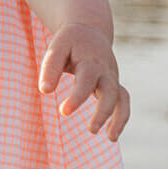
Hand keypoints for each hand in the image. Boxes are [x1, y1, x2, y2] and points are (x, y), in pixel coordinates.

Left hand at [39, 23, 129, 140]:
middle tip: (91, 130)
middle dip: (104, 112)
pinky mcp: (113, 83)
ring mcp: (111, 77)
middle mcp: (104, 69)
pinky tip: (110, 135)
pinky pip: (123, 101)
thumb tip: (45, 91)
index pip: (86, 80)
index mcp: (90, 60)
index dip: (77, 97)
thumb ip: (50, 68)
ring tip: (110, 138)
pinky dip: (120, 117)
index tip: (63, 112)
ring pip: (121, 97)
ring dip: (119, 118)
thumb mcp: (57, 48)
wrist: (89, 30)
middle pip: (111, 91)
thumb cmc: (69, 42)